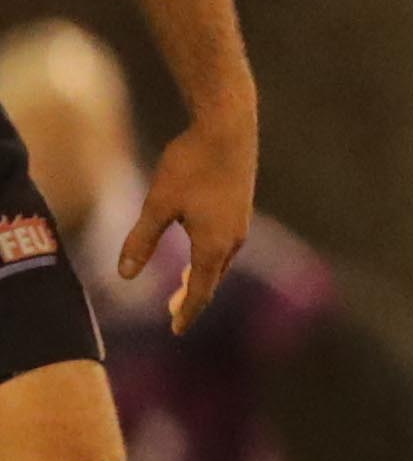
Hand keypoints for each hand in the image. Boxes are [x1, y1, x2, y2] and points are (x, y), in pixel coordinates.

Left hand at [127, 105, 253, 335]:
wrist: (228, 129)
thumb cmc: (190, 165)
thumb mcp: (158, 204)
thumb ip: (141, 240)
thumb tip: (125, 276)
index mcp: (212, 244)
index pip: (200, 290)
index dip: (186, 312)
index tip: (176, 330)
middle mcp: (232, 240)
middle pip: (213, 279)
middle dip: (193, 298)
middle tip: (174, 314)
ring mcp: (240, 224)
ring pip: (220, 262)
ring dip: (202, 278)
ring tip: (183, 286)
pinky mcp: (240, 209)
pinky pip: (225, 246)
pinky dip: (210, 259)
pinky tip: (199, 250)